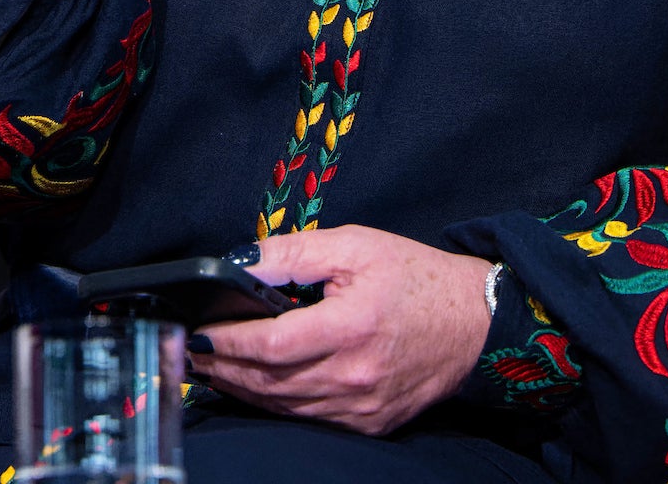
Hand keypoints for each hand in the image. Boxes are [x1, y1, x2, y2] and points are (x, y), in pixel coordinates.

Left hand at [189, 226, 493, 435]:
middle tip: (190, 353)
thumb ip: (294, 252)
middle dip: (222, 367)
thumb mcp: (356, 245)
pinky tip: (255, 386)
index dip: (227, 341)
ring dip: (242, 389)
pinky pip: (309, 418)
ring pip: (284, 405)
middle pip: (269, 381)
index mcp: (351, 327)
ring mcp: (362, 407)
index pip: (270, 344)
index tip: (198, 331)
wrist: (476, 323)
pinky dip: (276, 404)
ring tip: (211, 368)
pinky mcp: (370, 423)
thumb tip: (241, 262)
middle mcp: (354, 375)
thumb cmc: (416, 278)